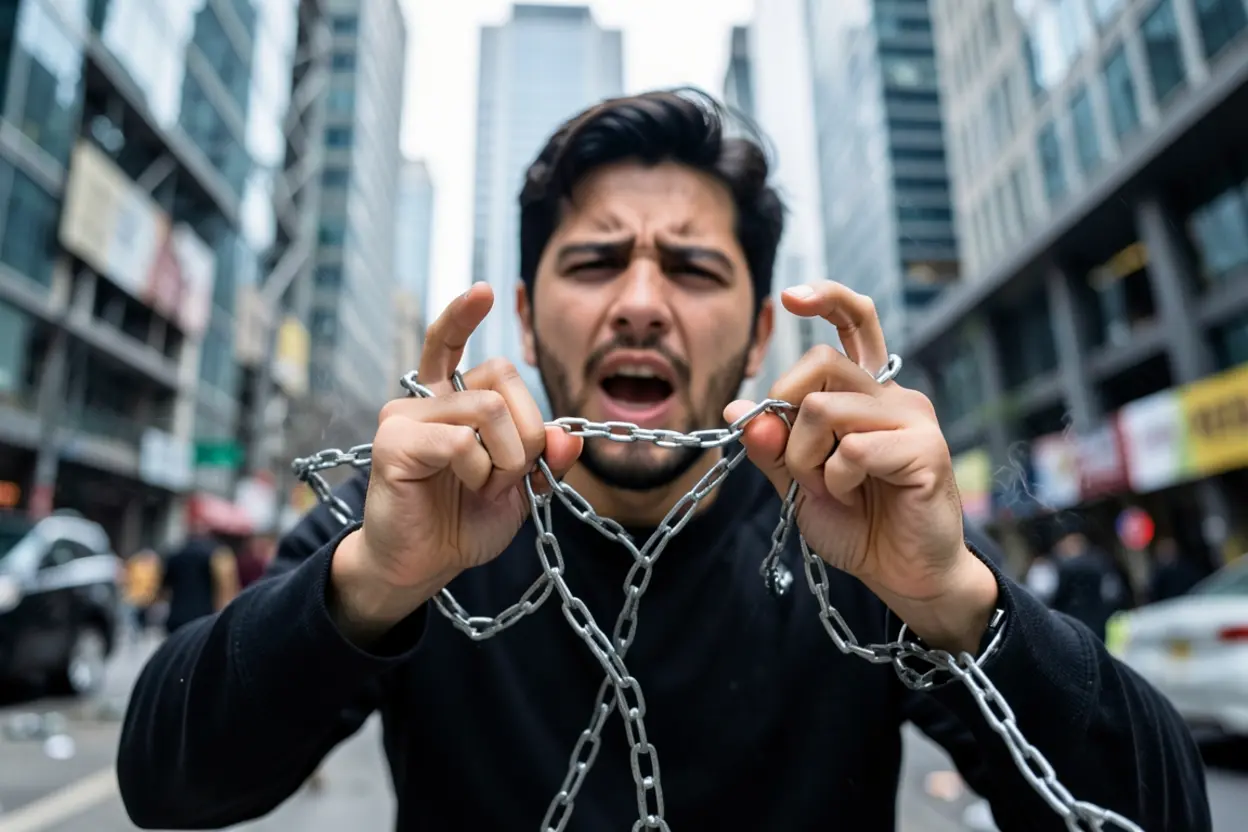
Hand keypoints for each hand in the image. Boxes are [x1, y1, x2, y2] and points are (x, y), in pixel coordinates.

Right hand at [331, 283, 582, 637]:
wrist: (424, 565)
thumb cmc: (465, 521)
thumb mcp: (521, 490)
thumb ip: (546, 459)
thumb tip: (571, 436)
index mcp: (450, 401)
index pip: (448, 343)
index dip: (463, 314)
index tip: (485, 290)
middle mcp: (424, 400)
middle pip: (500, 376)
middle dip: (528, 428)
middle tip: (512, 471)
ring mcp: (403, 418)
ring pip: (489, 408)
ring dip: (507, 456)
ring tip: (487, 485)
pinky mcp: (393, 443)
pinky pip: (462, 441)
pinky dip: (480, 472)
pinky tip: (465, 489)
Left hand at [724, 282, 997, 654]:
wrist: (902, 575)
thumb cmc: (856, 525)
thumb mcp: (797, 484)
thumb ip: (771, 447)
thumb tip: (736, 408)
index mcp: (864, 393)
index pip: (856, 322)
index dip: (827, 298)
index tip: (790, 297)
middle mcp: (892, 394)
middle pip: (819, 363)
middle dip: (786, 415)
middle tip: (800, 464)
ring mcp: (914, 418)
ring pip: (824, 408)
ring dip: (806, 459)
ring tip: (831, 489)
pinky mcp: (926, 449)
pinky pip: (853, 448)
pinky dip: (838, 480)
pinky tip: (855, 498)